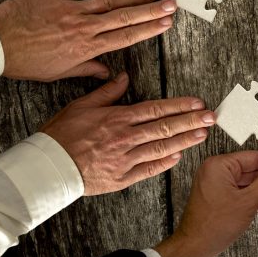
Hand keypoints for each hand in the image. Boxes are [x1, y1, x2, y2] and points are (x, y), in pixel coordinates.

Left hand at [0, 0, 174, 81]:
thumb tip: (105, 72)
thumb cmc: (24, 62)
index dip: (148, 29)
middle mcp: (83, 26)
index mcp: (86, 47)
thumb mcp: (56, 73)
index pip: (125, 37)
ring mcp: (70, 8)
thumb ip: (85, 68)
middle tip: (171, 4)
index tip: (166, 24)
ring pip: (108, 0)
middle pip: (125, 16)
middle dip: (151, 11)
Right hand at [40, 73, 214, 194]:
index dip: (179, 106)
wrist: (45, 168)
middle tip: (211, 117)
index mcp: (116, 119)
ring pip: (161, 148)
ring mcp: (124, 160)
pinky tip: (179, 156)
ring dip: (184, 140)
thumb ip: (107, 93)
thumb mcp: (81, 106)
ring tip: (202, 134)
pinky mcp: (120, 179)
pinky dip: (164, 163)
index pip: (155, 109)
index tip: (197, 103)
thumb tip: (124, 77)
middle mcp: (124, 139)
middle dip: (191, 121)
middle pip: (164, 128)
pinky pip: (148, 170)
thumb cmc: (60, 135)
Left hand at [155, 152, 257, 256]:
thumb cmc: (212, 226)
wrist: (194, 249)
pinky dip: (256, 198)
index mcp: (219, 166)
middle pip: (253, 171)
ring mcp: (216, 186)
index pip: (254, 158)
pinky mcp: (218, 198)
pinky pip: (241, 193)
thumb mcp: (248, 200)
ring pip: (249, 184)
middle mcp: (216, 172)